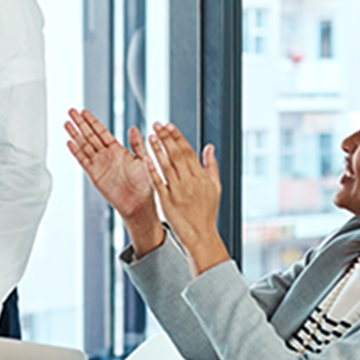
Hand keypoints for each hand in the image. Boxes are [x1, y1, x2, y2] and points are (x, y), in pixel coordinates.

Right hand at [65, 108, 164, 254]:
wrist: (139, 203)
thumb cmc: (145, 183)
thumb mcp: (144, 160)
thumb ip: (137, 144)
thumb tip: (134, 128)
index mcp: (118, 150)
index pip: (102, 131)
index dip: (92, 121)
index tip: (84, 111)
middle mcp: (106, 155)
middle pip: (90, 135)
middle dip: (80, 123)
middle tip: (71, 111)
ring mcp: (99, 164)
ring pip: (84, 146)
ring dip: (75, 134)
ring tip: (66, 124)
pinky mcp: (94, 175)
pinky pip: (83, 161)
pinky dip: (76, 152)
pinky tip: (70, 142)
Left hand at [142, 122, 229, 274]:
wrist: (200, 235)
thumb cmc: (207, 212)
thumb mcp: (215, 187)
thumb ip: (211, 165)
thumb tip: (209, 146)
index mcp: (201, 176)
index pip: (187, 151)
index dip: (177, 136)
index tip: (168, 125)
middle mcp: (190, 181)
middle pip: (176, 154)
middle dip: (166, 137)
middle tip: (156, 124)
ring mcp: (178, 190)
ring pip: (166, 165)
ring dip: (157, 149)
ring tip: (150, 136)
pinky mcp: (167, 201)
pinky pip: (158, 182)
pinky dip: (152, 169)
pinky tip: (145, 158)